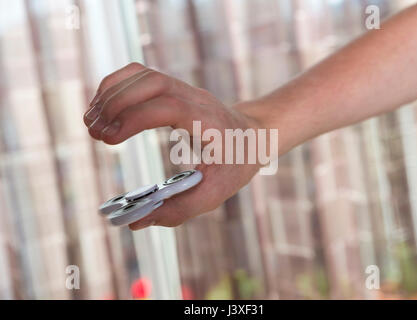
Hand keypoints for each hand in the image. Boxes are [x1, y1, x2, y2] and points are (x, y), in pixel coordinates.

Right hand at [84, 63, 261, 228]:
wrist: (253, 135)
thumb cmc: (236, 164)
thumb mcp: (215, 193)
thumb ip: (179, 209)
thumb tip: (136, 222)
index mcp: (209, 122)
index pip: (171, 106)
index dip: (136, 117)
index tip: (108, 140)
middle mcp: (196, 98)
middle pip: (152, 82)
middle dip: (116, 103)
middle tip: (95, 133)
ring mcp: (184, 88)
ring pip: (142, 74)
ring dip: (111, 93)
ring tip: (92, 123)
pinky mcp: (174, 88)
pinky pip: (140, 75)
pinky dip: (116, 87)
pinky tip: (103, 109)